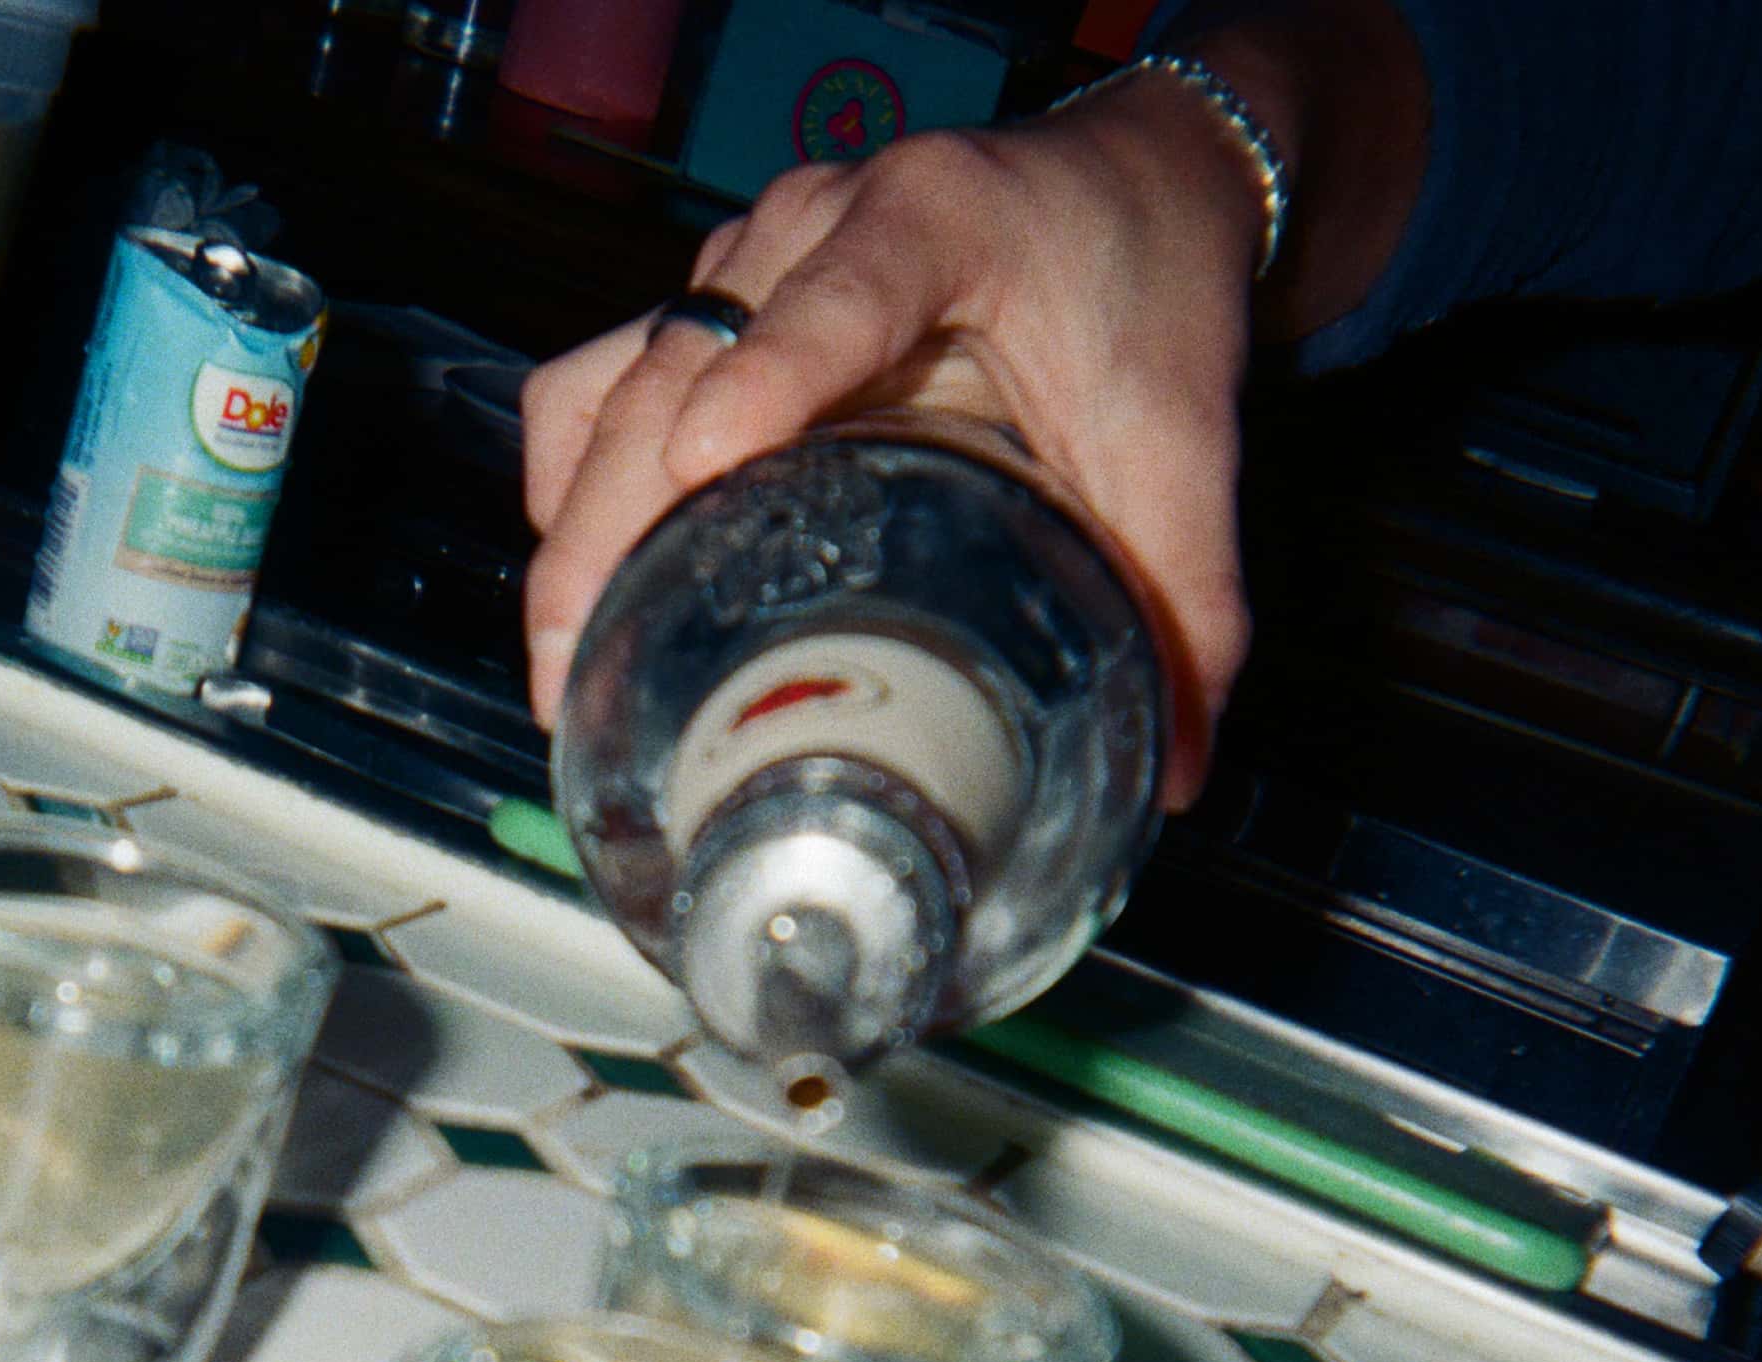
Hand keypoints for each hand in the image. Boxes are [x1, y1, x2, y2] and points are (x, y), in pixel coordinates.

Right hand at [520, 79, 1270, 799]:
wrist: (1118, 189)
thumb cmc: (1141, 289)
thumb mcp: (1181, 436)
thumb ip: (1189, 595)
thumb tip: (1182, 773)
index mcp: (938, 221)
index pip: (842, 293)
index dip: (772, 371)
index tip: (710, 456)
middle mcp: (813, 226)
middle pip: (678, 368)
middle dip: (613, 525)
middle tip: (585, 670)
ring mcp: (742, 267)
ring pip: (611, 386)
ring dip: (576, 525)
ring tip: (572, 663)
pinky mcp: (705, 310)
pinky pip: (591, 386)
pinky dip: (571, 487)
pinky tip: (587, 590)